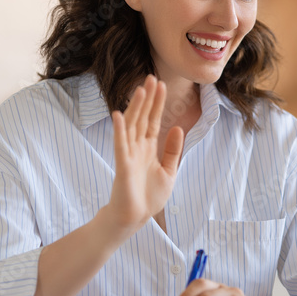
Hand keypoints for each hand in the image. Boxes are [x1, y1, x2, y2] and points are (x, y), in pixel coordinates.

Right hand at [103, 75, 183, 232]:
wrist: (134, 218)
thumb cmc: (149, 197)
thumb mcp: (169, 171)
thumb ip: (172, 150)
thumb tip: (177, 128)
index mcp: (148, 148)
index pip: (154, 121)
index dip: (158, 103)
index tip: (161, 85)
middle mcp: (137, 147)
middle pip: (143, 118)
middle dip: (148, 99)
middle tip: (151, 78)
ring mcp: (128, 154)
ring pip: (132, 126)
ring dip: (136, 107)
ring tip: (140, 89)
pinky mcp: (122, 165)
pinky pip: (120, 144)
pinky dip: (120, 129)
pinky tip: (119, 114)